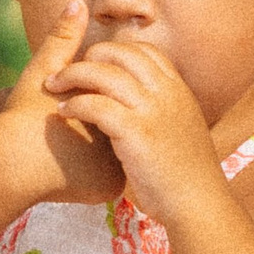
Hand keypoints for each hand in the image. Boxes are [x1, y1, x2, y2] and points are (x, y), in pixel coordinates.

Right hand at [0, 3, 123, 203]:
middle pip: (118, 124)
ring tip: (64, 144)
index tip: (65, 105)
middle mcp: (127, 139)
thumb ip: (63, 38)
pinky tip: (65, 165)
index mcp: (116, 111)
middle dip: (96, 122)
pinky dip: (86, 170)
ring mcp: (122, 170)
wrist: (4, 166)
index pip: (114, 97)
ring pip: (110, 151)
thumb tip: (76, 2)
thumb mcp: (45, 71)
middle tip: (67, 125)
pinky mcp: (106, 193)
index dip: (90, 95)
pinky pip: (101, 177)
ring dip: (92, 146)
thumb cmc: (23, 117)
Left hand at [45, 38, 224, 225]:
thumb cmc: (186, 176)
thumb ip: (165, 110)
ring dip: (73, 75)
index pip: (145, 52)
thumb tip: (145, 106)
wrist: (199, 203)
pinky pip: (96, 105)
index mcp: (178, 90)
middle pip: (121, 54)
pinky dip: (75, 104)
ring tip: (54, 85)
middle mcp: (166, 93)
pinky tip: (63, 112)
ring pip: (104, 74)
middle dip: (90, 56)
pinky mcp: (135, 132)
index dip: (116, 51)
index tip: (96, 63)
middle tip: (68, 70)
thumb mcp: (182, 130)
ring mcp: (151, 110)